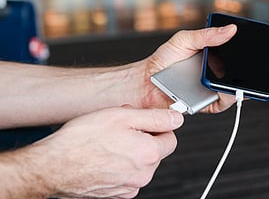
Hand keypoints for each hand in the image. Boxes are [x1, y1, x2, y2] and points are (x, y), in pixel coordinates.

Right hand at [29, 107, 183, 197]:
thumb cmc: (82, 140)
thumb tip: (176, 118)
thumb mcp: (123, 116)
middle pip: (155, 151)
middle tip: (121, 128)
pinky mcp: (116, 193)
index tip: (144, 121)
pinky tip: (103, 155)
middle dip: (143, 136)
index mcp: (149, 154)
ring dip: (131, 150)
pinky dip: (120, 164)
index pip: (170, 137)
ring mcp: (128, 187)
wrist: (52, 166)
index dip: (157, 126)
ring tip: (108, 141)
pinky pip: (127, 174)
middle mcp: (142, 174)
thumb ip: (155, 117)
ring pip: (140, 162)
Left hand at [140, 25, 268, 112]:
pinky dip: (236, 93)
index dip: (267, 52)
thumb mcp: (186, 39)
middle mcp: (224, 73)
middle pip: (256, 73)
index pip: (250, 55)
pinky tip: (240, 85)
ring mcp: (220, 89)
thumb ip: (208, 35)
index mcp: (222, 57)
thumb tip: (232, 29)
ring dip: (263, 81)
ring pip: (247, 88)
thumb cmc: (165, 59)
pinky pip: (228, 100)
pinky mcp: (212, 103)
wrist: (147, 80)